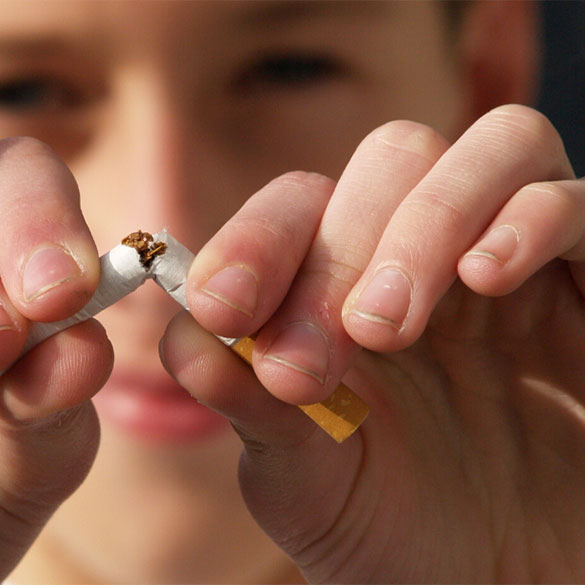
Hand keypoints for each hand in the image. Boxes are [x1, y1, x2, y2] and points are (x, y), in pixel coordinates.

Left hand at [162, 105, 584, 580]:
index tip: (223, 310)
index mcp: (346, 289)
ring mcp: (522, 267)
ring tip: (385, 327)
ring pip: (495, 148)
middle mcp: (433, 259)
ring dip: (428, 221)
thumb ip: (248, 406)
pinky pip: (579, 202)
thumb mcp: (303, 481)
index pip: (300, 207)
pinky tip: (487, 279)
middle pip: (395, 158)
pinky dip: (532, 220)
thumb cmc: (393, 537)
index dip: (254, 241)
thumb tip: (184, 339)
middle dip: (342, 247)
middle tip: (313, 359)